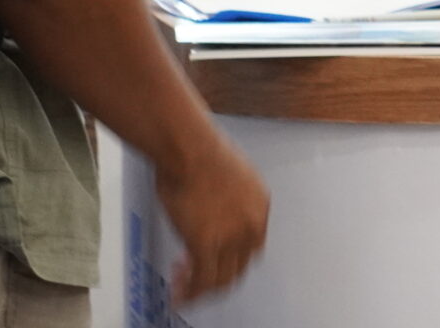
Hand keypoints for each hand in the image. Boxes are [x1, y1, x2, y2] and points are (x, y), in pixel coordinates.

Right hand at [157, 137, 271, 303]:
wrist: (188, 147)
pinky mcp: (207, 244)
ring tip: (183, 289)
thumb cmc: (198, 150)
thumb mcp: (226, 177)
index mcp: (259, 204)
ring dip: (202, 289)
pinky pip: (201, 280)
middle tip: (196, 276)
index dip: (230, 255)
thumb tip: (208, 214)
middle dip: (217, 275)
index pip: (251, 244)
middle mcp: (252, 223)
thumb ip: (223, 202)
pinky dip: (190, 291)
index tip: (214, 257)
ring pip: (222, 279)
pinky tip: (179, 292)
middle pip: (240, 266)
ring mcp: (232, 236)